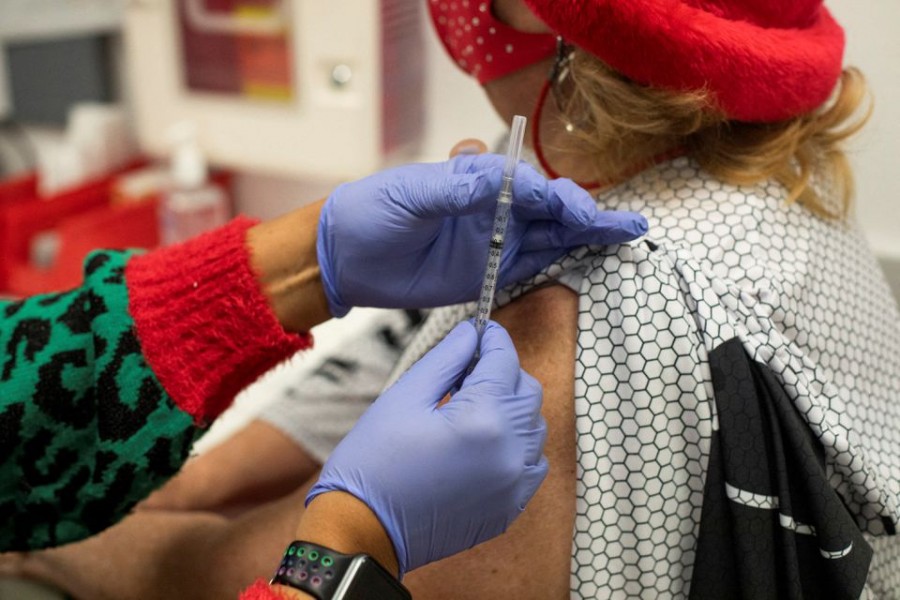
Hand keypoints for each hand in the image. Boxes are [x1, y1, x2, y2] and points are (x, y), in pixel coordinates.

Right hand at [306, 321, 547, 575]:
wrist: (364, 529)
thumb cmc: (374, 461)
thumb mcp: (405, 396)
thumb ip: (447, 358)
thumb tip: (472, 333)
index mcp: (483, 419)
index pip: (505, 360)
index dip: (492, 338)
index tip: (480, 331)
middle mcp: (510, 451)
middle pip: (527, 391)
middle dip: (503, 372)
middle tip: (468, 371)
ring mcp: (514, 484)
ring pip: (534, 426)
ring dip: (512, 407)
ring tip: (472, 408)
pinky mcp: (510, 507)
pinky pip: (533, 463)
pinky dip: (518, 444)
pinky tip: (484, 442)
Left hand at [317, 154, 646, 315]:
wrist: (346, 257)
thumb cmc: (372, 212)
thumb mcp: (410, 193)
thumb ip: (454, 188)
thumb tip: (497, 177)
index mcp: (476, 182)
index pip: (528, 187)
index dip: (556, 199)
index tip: (576, 213)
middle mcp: (491, 208)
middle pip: (550, 209)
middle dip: (589, 215)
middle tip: (629, 225)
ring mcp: (492, 240)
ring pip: (550, 236)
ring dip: (586, 236)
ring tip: (626, 235)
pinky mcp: (487, 270)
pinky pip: (531, 264)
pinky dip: (562, 260)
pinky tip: (591, 256)